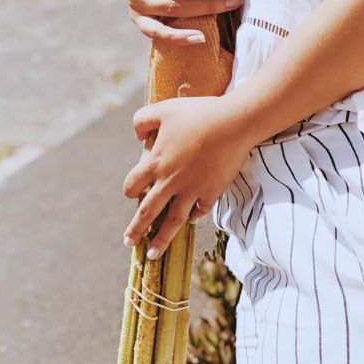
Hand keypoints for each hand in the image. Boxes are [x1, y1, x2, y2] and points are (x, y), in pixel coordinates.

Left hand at [122, 95, 251, 257]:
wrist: (234, 123)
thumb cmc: (198, 113)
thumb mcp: (164, 109)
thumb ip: (143, 120)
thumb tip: (138, 138)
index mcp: (156, 163)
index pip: (132, 185)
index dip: (130, 190)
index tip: (131, 194)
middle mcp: (170, 182)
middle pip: (148, 212)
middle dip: (136, 230)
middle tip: (128, 243)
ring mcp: (192, 190)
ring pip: (172, 221)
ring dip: (161, 240)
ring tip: (153, 254)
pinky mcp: (212, 191)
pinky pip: (200, 210)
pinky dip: (194, 217)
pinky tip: (191, 220)